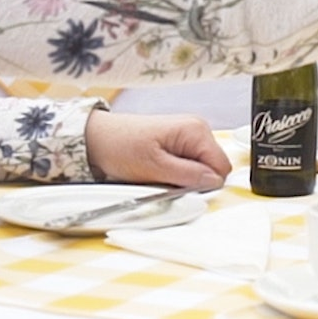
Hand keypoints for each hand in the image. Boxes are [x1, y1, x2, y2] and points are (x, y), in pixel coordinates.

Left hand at [84, 111, 230, 189]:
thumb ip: (187, 175)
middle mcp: (197, 129)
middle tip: (165, 181)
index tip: (182, 189)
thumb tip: (213, 182)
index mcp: (196, 130)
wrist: (97, 138)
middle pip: (213, 168)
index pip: (221, 166)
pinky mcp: (180, 143)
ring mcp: (189, 135)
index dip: (205, 184)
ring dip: (183, 178)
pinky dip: (176, 173)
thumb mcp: (153, 167)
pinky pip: (190, 165)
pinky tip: (158, 171)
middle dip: (193, 181)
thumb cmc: (119, 145)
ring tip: (158, 175)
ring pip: (201, 169)